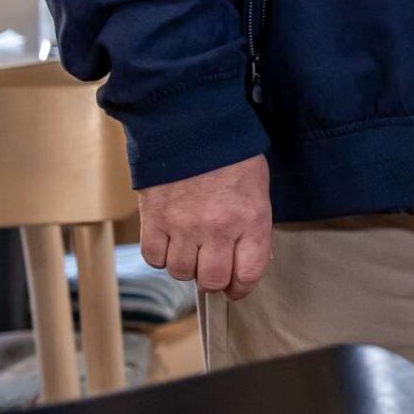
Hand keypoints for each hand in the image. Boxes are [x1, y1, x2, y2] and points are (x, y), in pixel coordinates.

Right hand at [138, 154, 272, 300]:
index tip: (236, 287)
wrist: (194, 125)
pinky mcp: (154, 220)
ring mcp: (183, 226)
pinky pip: (154, 258)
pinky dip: (162, 255)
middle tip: (212, 268)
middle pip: (211, 280)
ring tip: (191, 248)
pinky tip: (170, 240)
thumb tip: (246, 259)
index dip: (241, 287)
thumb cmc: (232, 155)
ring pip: (181, 272)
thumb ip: (253, 226)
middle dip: (214, 279)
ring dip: (186, 266)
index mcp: (250, 219)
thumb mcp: (258, 188)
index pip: (247, 274)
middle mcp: (217, 229)